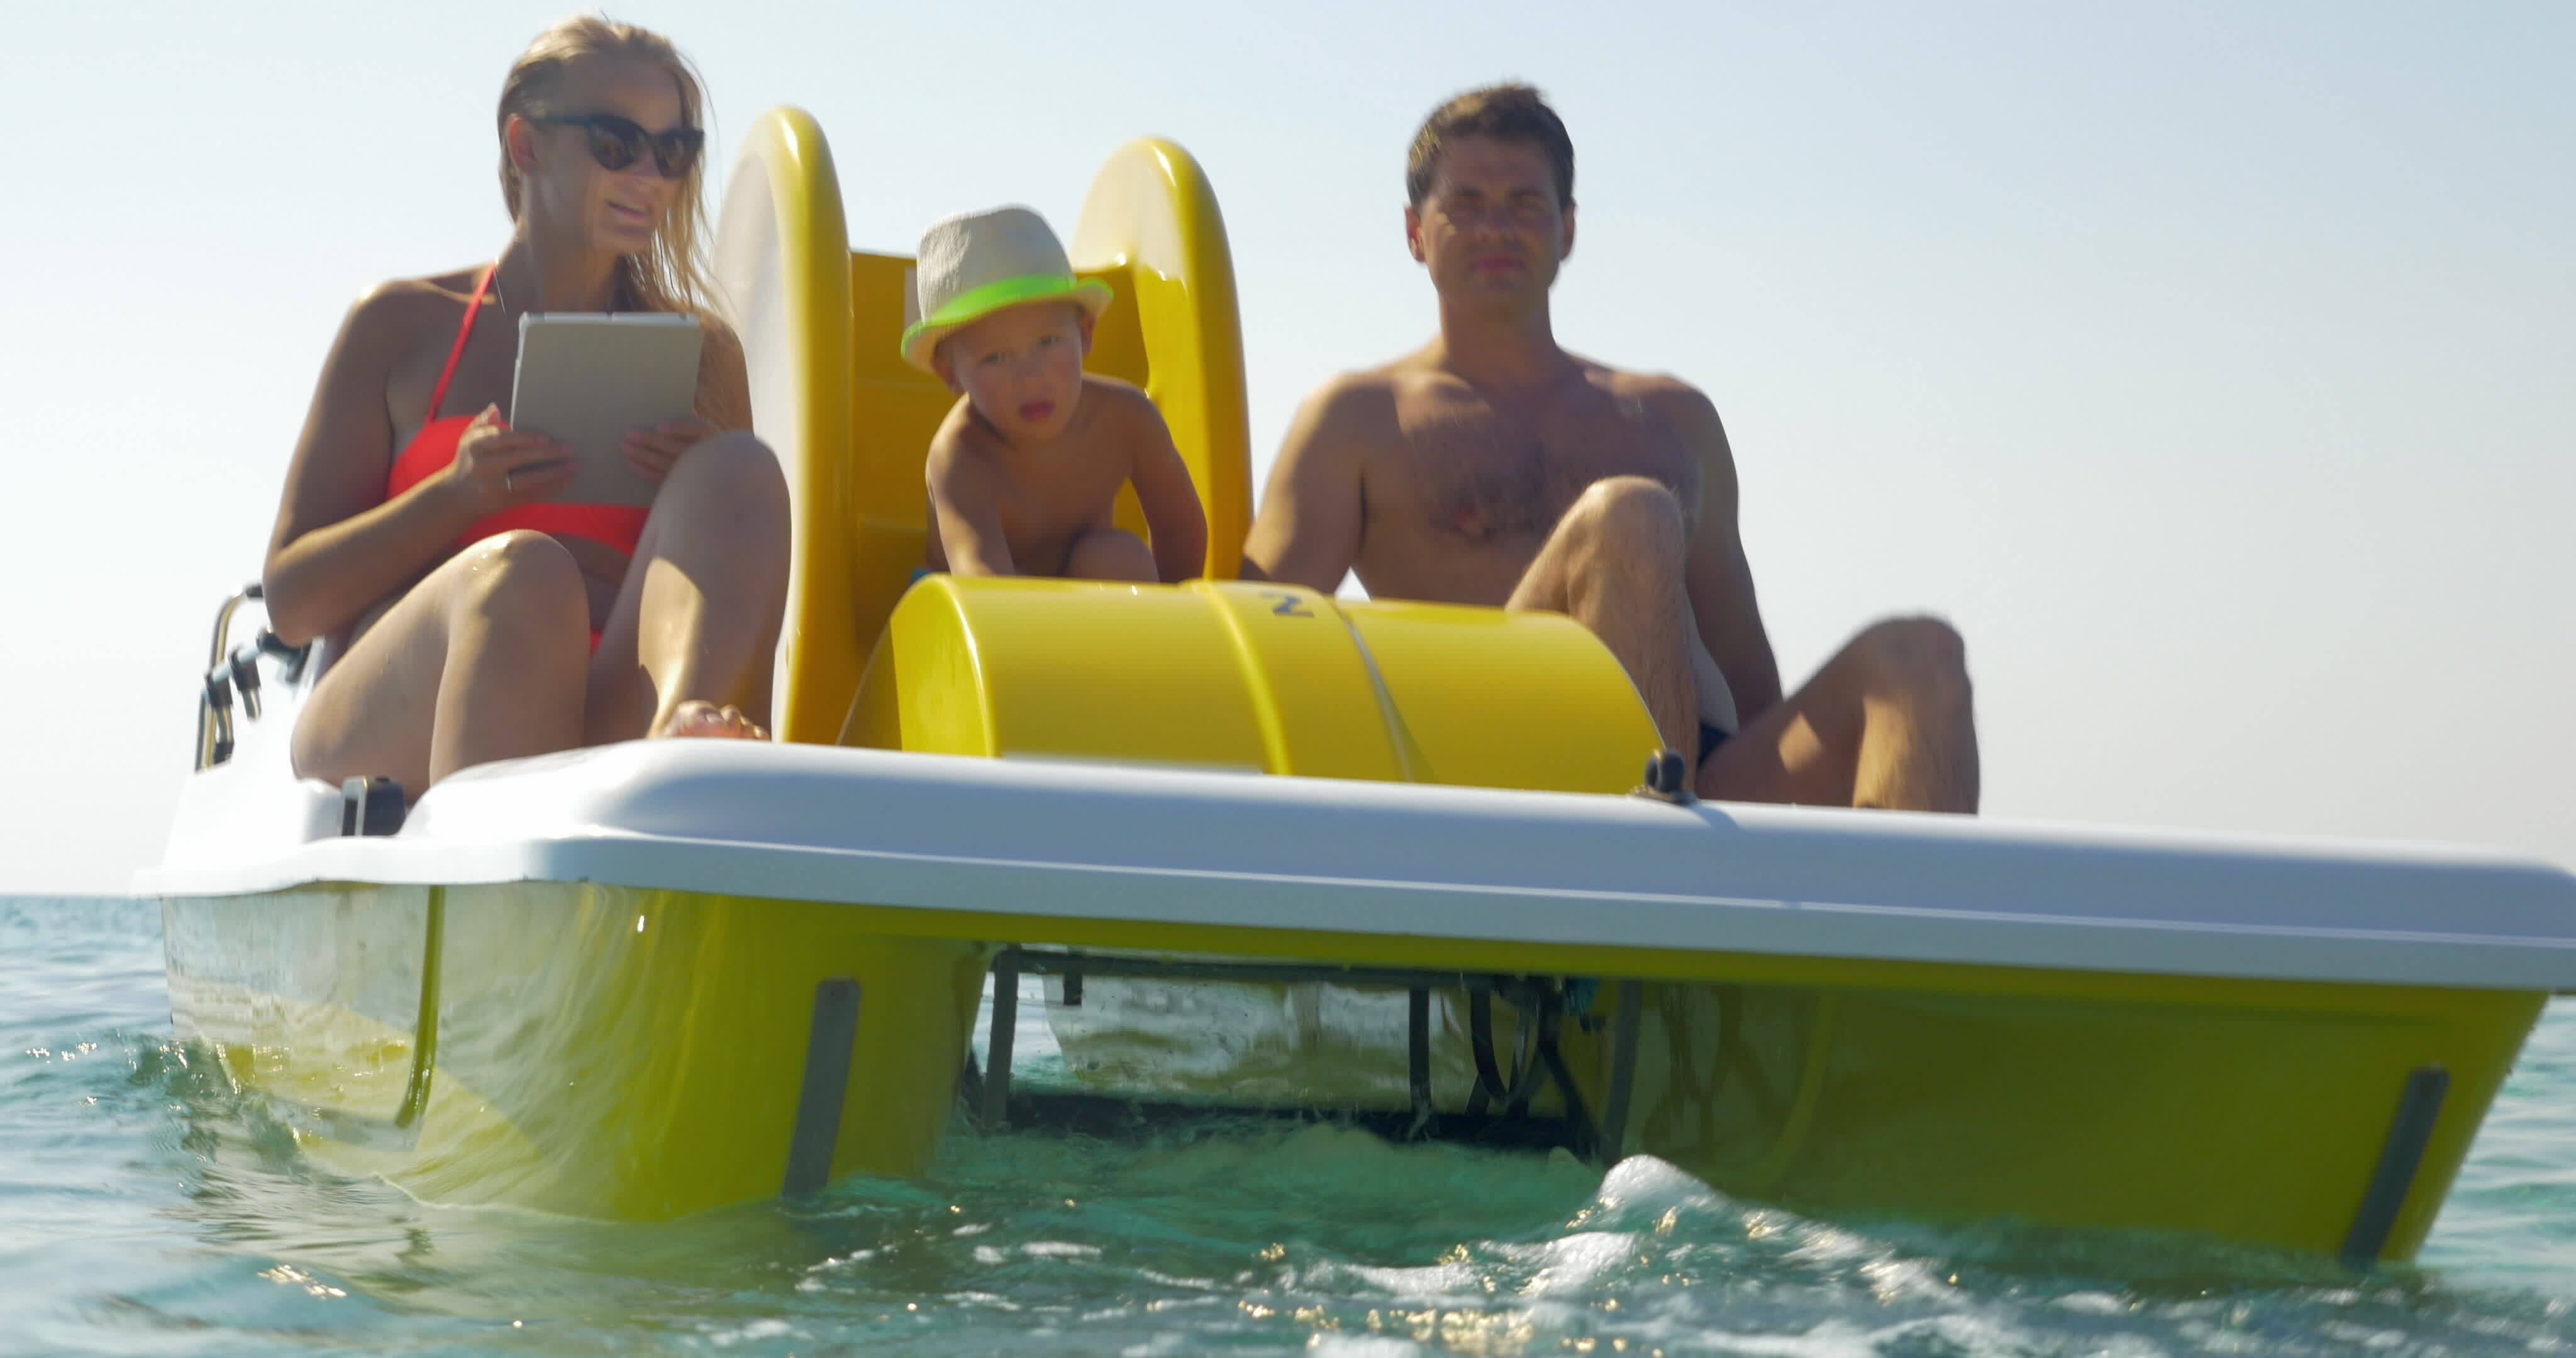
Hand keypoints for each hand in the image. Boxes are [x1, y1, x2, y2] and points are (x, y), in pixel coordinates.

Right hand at [445, 405, 574, 513]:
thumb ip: (482, 423)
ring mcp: (494, 487)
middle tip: (569, 449)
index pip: (502, 440)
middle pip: (518, 459)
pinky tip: (565, 483)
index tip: (545, 437)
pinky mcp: (504, 502)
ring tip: (573, 468)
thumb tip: (495, 407)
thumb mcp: (468, 439)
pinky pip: (530, 496)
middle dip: (546, 454)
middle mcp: (483, 467)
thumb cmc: (469, 461)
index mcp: (475, 447)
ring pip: (527, 480)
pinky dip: (549, 490)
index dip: (524, 438)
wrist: (456, 497)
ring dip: (553, 474)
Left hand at [623, 417, 721, 483]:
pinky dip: (645, 471)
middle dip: (649, 441)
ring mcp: (692, 471)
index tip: (660, 427)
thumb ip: (682, 422)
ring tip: (625, 448)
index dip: (677, 429)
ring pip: (664, 463)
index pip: (695, 429)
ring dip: (642, 456)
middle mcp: (703, 453)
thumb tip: (657, 421)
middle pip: (673, 446)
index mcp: (708, 433)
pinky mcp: (682, 483)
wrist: (713, 468)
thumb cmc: (699, 440)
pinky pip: (661, 478)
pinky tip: (632, 464)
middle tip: (628, 436)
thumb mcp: (698, 427)